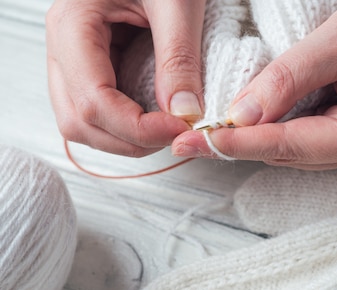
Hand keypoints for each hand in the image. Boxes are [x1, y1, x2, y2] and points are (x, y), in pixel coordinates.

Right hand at [46, 0, 205, 156]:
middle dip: (129, 140)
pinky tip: (155, 120)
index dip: (137, 128)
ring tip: (167, 130)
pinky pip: (96, 111)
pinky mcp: (90, 67)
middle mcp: (62, 46)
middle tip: (176, 135)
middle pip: (79, 121)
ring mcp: (72, 59)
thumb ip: (179, 58)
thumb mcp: (176, 3)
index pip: (93, 101)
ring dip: (125, 139)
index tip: (180, 130)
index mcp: (73, 24)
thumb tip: (184, 114)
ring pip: (82, 123)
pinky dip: (125, 126)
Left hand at [172, 0, 336, 168]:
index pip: (293, 146)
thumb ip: (292, 76)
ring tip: (208, 129)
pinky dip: (274, 127)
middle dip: (240, 144)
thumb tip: (240, 113)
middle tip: (188, 137)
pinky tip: (249, 116)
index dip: (241, 144)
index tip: (195, 141)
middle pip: (290, 155)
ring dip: (254, 138)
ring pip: (293, 151)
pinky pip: (304, 138)